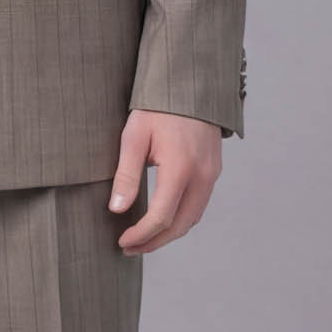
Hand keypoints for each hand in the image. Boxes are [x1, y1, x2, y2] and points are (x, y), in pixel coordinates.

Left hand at [108, 108, 222, 254]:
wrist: (190, 83)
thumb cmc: (157, 107)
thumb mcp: (134, 136)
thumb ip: (126, 174)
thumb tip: (117, 210)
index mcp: (181, 168)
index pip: (161, 217)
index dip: (141, 235)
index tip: (122, 242)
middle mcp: (202, 176)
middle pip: (180, 226)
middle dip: (154, 242)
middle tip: (130, 248)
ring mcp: (212, 173)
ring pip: (192, 218)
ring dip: (169, 233)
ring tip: (143, 238)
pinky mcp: (214, 169)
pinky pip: (199, 204)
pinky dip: (181, 218)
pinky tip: (163, 218)